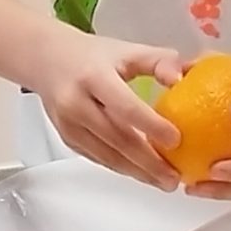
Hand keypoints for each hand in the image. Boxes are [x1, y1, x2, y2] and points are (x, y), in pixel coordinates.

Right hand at [34, 33, 183, 187]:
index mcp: (94, 77)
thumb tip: (183, 77)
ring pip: (107, 156)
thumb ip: (159, 60)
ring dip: (138, 173)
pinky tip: (143, 172)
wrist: (47, 61)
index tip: (176, 140)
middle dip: (148, 163)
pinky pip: (99, 159)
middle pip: (117, 139)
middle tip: (174, 176)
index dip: (151, 125)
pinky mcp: (68, 140)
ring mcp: (70, 125)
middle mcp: (77, 103)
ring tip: (164, 181)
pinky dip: (123, 168)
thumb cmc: (90, 57)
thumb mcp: (126, 49)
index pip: (124, 106)